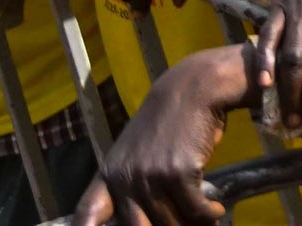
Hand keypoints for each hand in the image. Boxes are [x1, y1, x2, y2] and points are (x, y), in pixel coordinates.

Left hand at [75, 46, 248, 225]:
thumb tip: (147, 221)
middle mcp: (124, 178)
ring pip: (172, 222)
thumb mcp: (137, 153)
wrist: (192, 89)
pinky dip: (208, 214)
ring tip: (206, 218)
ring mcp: (150, 176)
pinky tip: (215, 208)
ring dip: (194, 224)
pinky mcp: (177, 173)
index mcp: (109, 174)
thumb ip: (131, 186)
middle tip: (184, 225)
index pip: (87, 214)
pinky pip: (195, 210)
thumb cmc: (167, 124)